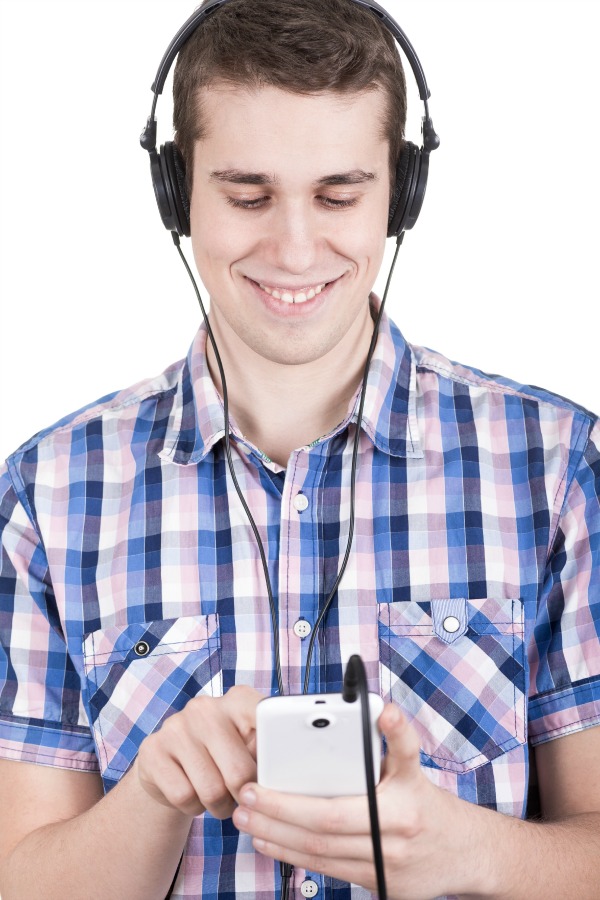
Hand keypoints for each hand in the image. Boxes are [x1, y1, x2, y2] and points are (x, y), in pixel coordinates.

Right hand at [135, 685, 263, 819]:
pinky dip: (193, 808)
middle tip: (241, 797)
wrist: (171, 769)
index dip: (274, 753)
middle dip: (243, 796)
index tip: (274, 772)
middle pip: (239, 772)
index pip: (265, 720)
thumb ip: (266, 754)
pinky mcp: (152, 750)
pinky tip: (193, 794)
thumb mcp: (247, 750)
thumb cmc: (221, 759)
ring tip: (218, 798)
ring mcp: (175, 726)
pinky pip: (184, 796)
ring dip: (220, 807)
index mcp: (237, 700)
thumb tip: (283, 774)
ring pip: (211, 790)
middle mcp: (205, 707)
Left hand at [232, 703, 470, 899]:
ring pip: (320, 852)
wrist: (467, 853)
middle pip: (325, 824)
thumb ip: (384, 749)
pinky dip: (294, 855)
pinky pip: (328, 870)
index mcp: (404, 796)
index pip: (348, 794)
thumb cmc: (427, 800)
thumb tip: (354, 722)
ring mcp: (387, 864)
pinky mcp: (380, 886)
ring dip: (277, 835)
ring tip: (246, 819)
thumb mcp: (412, 769)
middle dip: (278, 811)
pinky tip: (270, 841)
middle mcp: (396, 832)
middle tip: (246, 795)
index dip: (308, 789)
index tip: (268, 780)